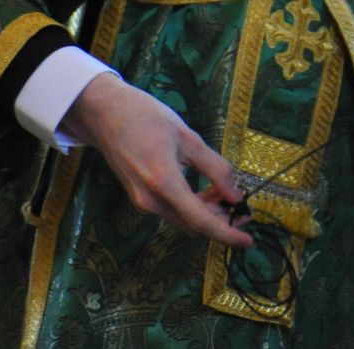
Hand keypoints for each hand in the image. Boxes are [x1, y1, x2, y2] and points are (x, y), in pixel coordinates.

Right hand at [59, 73, 251, 247]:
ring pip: (183, 219)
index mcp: (164, 183)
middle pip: (193, 224)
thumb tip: (236, 195)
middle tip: (244, 208)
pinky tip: (206, 191)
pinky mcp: (139, 197)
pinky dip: (192, 206)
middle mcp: (151, 201)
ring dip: (207, 213)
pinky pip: (172, 210)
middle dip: (221, 221)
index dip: (227, 234)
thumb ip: (215, 168)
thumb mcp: (188, 137)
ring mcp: (142, 201)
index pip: (201, 221)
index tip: (248, 240)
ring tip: (228, 194)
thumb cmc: (147, 118)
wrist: (104, 113)